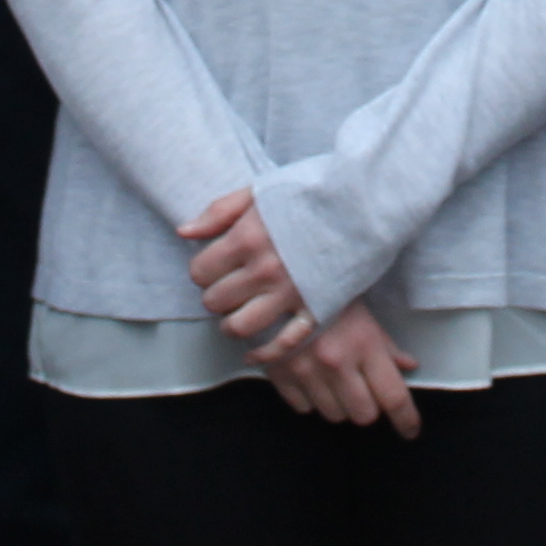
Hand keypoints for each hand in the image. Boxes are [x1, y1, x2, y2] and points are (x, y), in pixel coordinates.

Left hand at [179, 188, 310, 357]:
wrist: (360, 204)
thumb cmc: (307, 195)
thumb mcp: (258, 192)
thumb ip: (218, 212)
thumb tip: (185, 233)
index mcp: (246, 239)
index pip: (200, 272)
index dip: (203, 270)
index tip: (214, 267)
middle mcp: (263, 270)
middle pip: (215, 301)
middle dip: (216, 296)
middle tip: (229, 289)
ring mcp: (288, 293)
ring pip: (239, 327)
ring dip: (232, 325)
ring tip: (238, 315)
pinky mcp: (312, 310)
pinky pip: (280, 345)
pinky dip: (263, 353)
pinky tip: (254, 352)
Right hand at [264, 308, 422, 437]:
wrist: (276, 283)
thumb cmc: (327, 297)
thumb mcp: (363, 314)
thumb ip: (386, 346)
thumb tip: (410, 367)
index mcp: (363, 345)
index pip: (393, 397)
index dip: (406, 420)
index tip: (410, 431)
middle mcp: (336, 363)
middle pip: (364, 415)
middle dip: (368, 407)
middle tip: (363, 389)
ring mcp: (306, 372)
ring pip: (335, 415)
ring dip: (339, 404)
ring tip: (334, 380)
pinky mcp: (280, 376)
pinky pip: (304, 408)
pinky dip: (311, 399)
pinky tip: (311, 378)